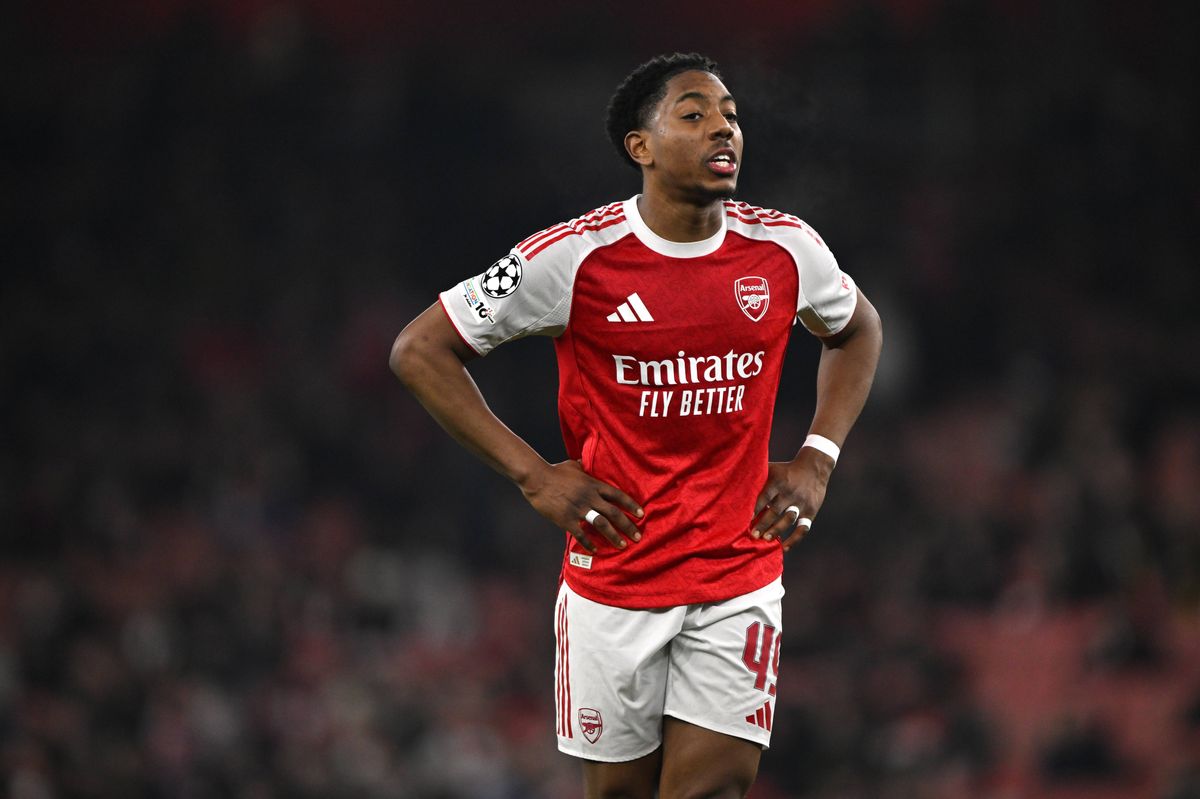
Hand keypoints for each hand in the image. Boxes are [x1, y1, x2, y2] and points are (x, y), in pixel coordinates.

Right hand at [519, 460, 643, 552]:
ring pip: (602, 525)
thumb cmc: (555, 471)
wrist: (537, 479)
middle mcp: (590, 497)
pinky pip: (581, 534)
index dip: (631, 505)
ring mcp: (579, 509)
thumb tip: (586, 461)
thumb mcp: (573, 465)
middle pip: (614, 513)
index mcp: (593, 484)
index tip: (641, 514)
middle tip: (637, 537)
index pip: (618, 496)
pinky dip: (589, 544)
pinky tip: (595, 550)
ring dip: (613, 536)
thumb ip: (583, 466)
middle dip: (628, 526)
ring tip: (622, 545)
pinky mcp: (566, 519)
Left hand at [750, 449, 833, 552]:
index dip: (755, 508)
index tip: (745, 519)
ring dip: (776, 530)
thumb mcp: (772, 468)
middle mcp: (790, 492)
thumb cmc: (785, 470)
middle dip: (763, 523)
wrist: (814, 468)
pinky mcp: (810, 511)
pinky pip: (803, 528)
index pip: (765, 496)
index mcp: (778, 481)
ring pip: (788, 519)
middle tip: (753, 535)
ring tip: (766, 539)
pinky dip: (795, 539)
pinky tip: (784, 548)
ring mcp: (801, 502)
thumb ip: (757, 475)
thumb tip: (733, 480)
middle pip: (775, 510)